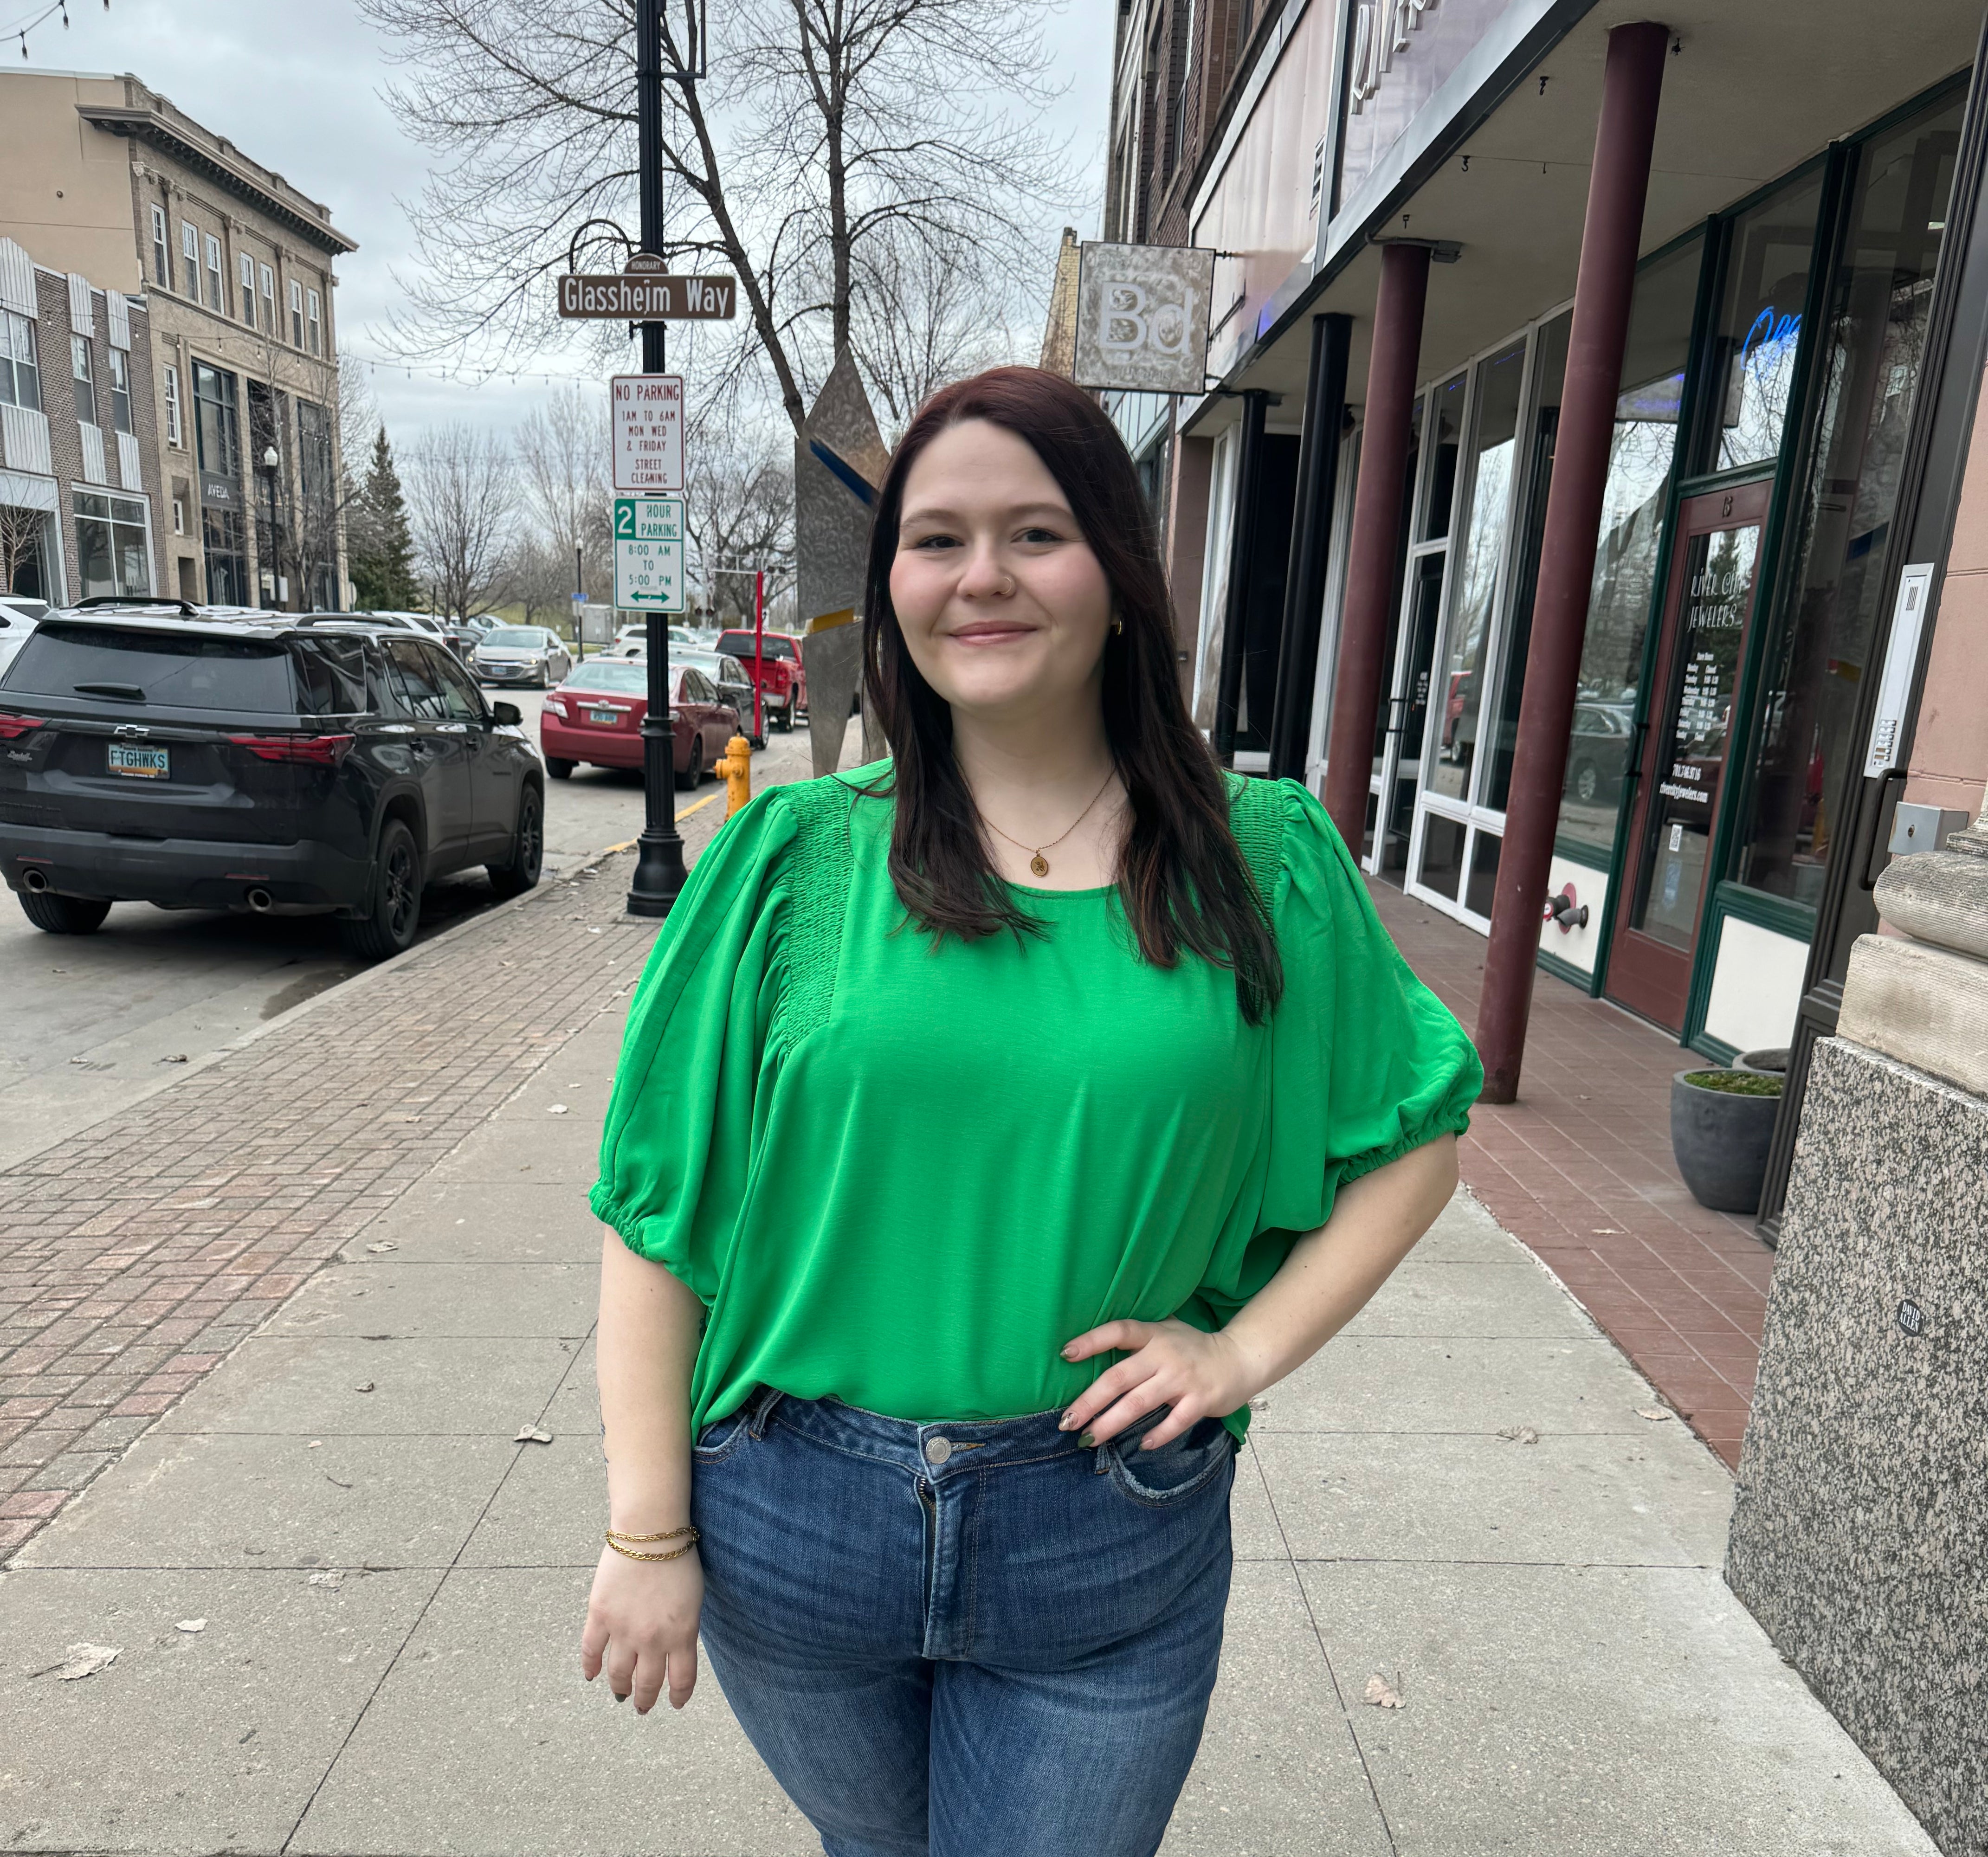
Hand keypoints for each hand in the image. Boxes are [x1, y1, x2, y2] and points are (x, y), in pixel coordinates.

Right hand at [580, 1544, 703, 1713]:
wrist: (651, 1531)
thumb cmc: (679, 1558)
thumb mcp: (694, 1599)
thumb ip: (685, 1628)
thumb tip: (675, 1647)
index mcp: (682, 1635)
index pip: (681, 1680)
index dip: (678, 1696)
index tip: (675, 1703)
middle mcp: (652, 1640)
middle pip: (648, 1683)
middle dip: (646, 1699)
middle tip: (643, 1707)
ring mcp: (623, 1630)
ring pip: (618, 1674)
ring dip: (620, 1688)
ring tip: (621, 1694)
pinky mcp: (600, 1615)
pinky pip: (591, 1650)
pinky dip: (590, 1666)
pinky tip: (591, 1675)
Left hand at [1057, 1317, 1260, 1450]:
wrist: (1240, 1357)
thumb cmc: (1193, 1348)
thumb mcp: (1166, 1332)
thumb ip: (1138, 1339)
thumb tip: (1093, 1352)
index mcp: (1154, 1334)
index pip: (1119, 1332)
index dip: (1091, 1341)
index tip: (1065, 1354)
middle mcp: (1165, 1354)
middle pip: (1119, 1377)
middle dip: (1090, 1401)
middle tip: (1068, 1422)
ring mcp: (1183, 1378)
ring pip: (1139, 1403)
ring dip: (1111, 1423)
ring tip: (1090, 1438)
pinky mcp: (1201, 1400)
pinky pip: (1174, 1422)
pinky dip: (1157, 1436)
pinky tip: (1141, 1446)